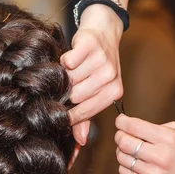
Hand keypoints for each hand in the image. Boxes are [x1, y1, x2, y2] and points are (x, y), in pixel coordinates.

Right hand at [62, 5, 123, 144]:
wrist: (104, 32)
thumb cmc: (97, 66)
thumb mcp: (96, 91)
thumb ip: (86, 117)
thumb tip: (80, 141)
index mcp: (114, 92)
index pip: (85, 111)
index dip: (70, 114)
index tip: (60, 113)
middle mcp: (110, 77)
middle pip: (75, 95)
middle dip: (67, 92)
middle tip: (67, 85)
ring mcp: (102, 60)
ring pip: (70, 78)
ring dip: (65, 75)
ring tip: (70, 70)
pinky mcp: (90, 45)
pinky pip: (68, 61)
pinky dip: (64, 60)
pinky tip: (71, 58)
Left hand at [115, 115, 174, 173]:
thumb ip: (159, 127)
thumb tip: (132, 125)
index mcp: (169, 139)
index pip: (135, 126)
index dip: (122, 121)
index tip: (120, 121)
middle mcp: (160, 156)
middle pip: (124, 141)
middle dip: (119, 136)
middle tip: (122, 136)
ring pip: (122, 157)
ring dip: (123, 152)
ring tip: (133, 152)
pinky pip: (123, 171)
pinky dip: (126, 165)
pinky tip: (137, 165)